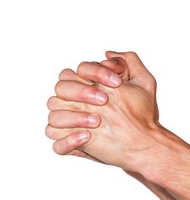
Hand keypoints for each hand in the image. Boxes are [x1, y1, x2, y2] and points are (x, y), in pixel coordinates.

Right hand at [46, 51, 159, 172]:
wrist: (145, 142)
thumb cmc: (142, 114)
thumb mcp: (142, 83)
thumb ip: (127, 62)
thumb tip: (107, 54)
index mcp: (85, 86)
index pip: (76, 71)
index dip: (95, 73)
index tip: (116, 83)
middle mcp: (73, 103)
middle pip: (60, 89)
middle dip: (80, 92)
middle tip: (104, 100)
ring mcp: (69, 124)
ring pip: (54, 116)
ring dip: (73, 117)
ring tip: (97, 121)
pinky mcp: (69, 145)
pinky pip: (56, 145)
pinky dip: (68, 141)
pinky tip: (87, 137)